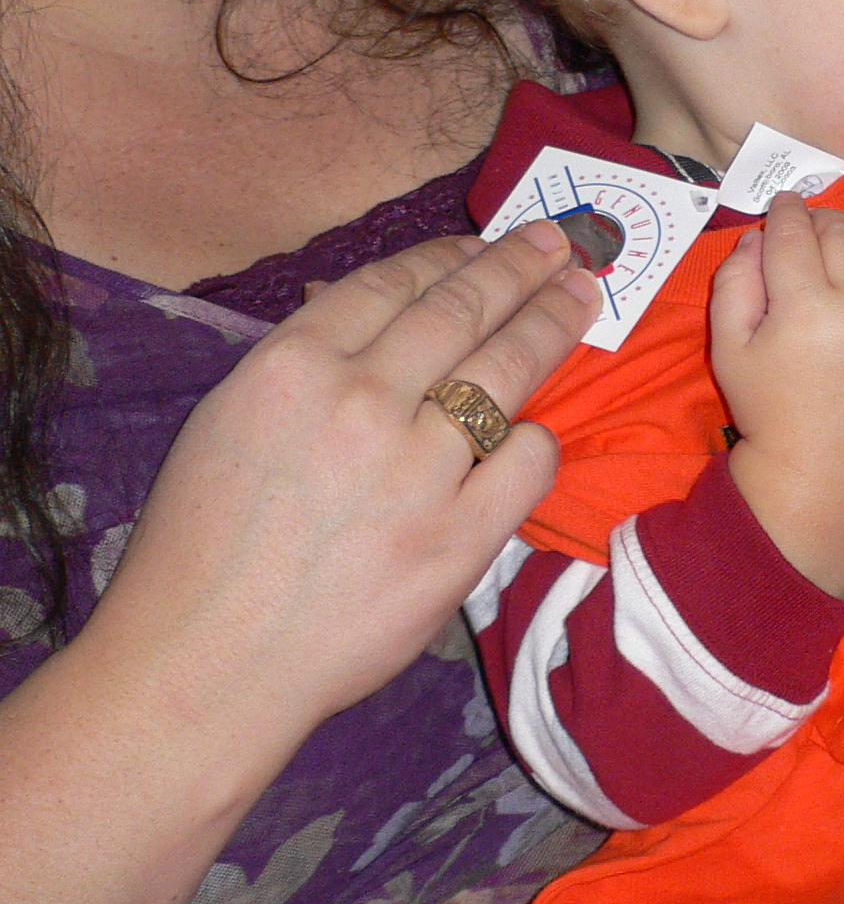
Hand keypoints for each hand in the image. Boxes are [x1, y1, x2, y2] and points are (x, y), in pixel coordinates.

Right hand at [100, 224, 601, 756]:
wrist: (209, 661)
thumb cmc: (200, 549)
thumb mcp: (227, 422)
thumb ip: (301, 368)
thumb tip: (369, 321)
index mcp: (294, 364)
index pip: (394, 283)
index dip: (451, 254)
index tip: (488, 242)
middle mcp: (362, 401)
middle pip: (462, 309)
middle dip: (519, 266)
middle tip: (560, 242)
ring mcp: (418, 470)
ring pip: (507, 372)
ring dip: (552, 322)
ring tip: (582, 294)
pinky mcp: (459, 539)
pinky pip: (528, 465)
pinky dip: (538, 442)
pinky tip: (539, 431)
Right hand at [710, 196, 843, 595]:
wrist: (826, 471)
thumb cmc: (770, 410)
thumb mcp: (728, 349)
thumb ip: (734, 283)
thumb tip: (758, 235)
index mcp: (806, 309)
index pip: (795, 233)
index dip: (784, 213)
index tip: (782, 209)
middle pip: (843, 231)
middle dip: (819, 225)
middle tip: (809, 238)